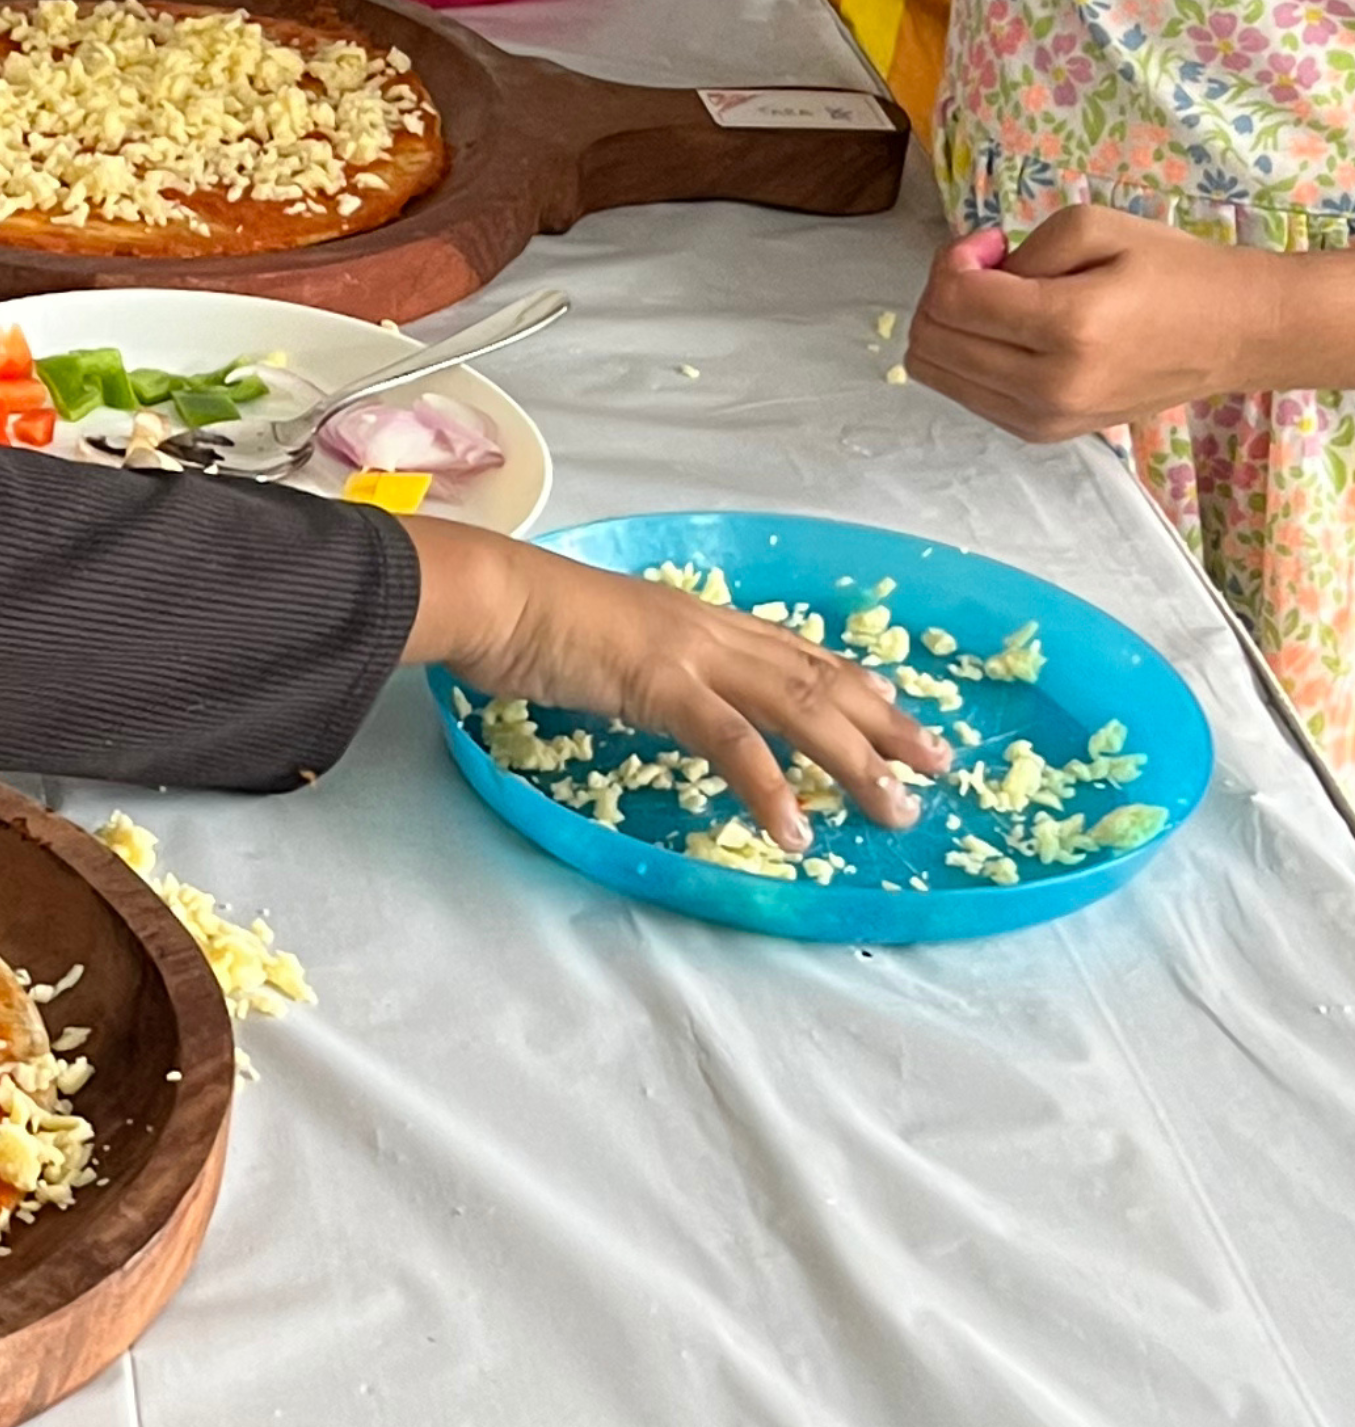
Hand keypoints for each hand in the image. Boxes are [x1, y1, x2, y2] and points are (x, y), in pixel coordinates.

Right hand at [409, 520, 946, 853]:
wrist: (489, 595)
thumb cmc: (526, 618)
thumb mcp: (606, 643)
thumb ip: (644, 668)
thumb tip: (657, 697)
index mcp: (700, 620)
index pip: (798, 654)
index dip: (857, 687)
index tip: (898, 718)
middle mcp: (712, 631)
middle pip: (821, 679)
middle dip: (887, 726)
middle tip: (937, 768)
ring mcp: (691, 656)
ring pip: (800, 709)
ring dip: (854, 764)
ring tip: (894, 811)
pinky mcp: (661, 685)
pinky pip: (731, 743)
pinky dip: (768, 788)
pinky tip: (793, 831)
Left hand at [903, 209, 1289, 442]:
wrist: (1237, 334)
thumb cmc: (1174, 272)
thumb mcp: (1095, 226)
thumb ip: (1018, 250)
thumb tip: (967, 277)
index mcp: (1069, 328)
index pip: (953, 300)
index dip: (952, 259)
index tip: (990, 241)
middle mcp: (1050, 385)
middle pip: (930, 341)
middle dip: (942, 291)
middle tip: (989, 266)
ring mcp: (1045, 418)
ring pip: (935, 373)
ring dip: (948, 326)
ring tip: (998, 298)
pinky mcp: (1043, 433)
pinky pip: (964, 395)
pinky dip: (966, 357)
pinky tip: (1009, 332)